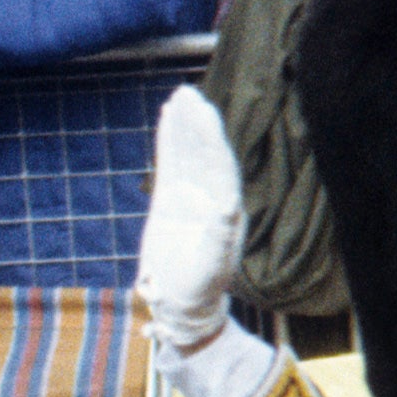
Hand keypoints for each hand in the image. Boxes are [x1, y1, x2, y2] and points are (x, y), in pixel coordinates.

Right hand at [135, 84, 245, 349]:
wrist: (183, 304)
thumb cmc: (200, 289)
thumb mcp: (212, 265)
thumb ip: (220, 234)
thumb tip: (229, 203)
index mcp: (226, 207)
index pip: (219, 164)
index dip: (210, 136)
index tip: (201, 111)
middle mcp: (211, 197)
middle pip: (204, 151)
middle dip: (197, 122)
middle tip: (187, 92)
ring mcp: (190, 197)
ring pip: (187, 153)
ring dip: (183, 125)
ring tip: (177, 96)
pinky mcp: (170, 201)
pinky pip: (170, 164)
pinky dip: (169, 141)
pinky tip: (167, 119)